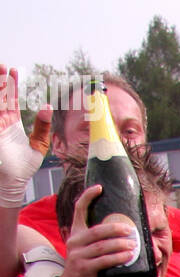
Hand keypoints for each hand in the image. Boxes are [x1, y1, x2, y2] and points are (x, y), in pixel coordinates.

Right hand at [0, 66, 49, 206]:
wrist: (14, 181)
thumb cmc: (24, 167)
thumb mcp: (38, 145)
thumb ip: (42, 126)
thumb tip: (47, 106)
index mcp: (11, 121)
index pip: (10, 98)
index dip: (11, 84)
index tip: (13, 70)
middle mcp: (1, 120)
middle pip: (0, 94)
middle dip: (1, 79)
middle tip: (4, 65)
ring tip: (0, 71)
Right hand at [62, 186, 139, 276]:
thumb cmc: (86, 268)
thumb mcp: (88, 251)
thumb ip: (100, 242)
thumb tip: (127, 235)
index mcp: (76, 233)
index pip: (79, 209)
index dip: (89, 196)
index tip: (100, 187)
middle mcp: (75, 241)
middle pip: (97, 230)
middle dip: (115, 228)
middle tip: (131, 229)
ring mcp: (78, 255)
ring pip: (102, 246)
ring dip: (120, 245)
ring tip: (134, 245)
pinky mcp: (84, 268)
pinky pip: (104, 261)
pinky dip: (118, 258)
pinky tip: (129, 257)